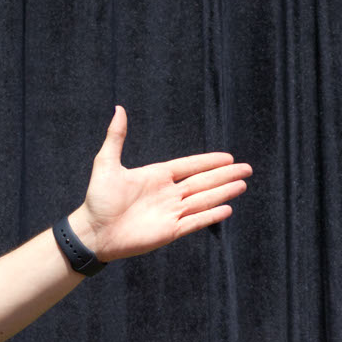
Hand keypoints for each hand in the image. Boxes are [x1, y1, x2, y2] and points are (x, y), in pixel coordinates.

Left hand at [68, 108, 251, 261]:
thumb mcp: (106, 163)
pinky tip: (227, 208)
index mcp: (157, 176)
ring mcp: (171, 213)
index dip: (209, 162)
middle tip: (247, 169)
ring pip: (204, 200)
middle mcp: (168, 194)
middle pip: (203, 182)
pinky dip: (211, 215)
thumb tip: (119, 109)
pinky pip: (195, 222)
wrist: (93, 232)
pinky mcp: (170, 231)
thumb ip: (116, 137)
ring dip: (224, 192)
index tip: (228, 158)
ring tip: (242, 185)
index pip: (190, 166)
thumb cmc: (97, 200)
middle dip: (226, 175)